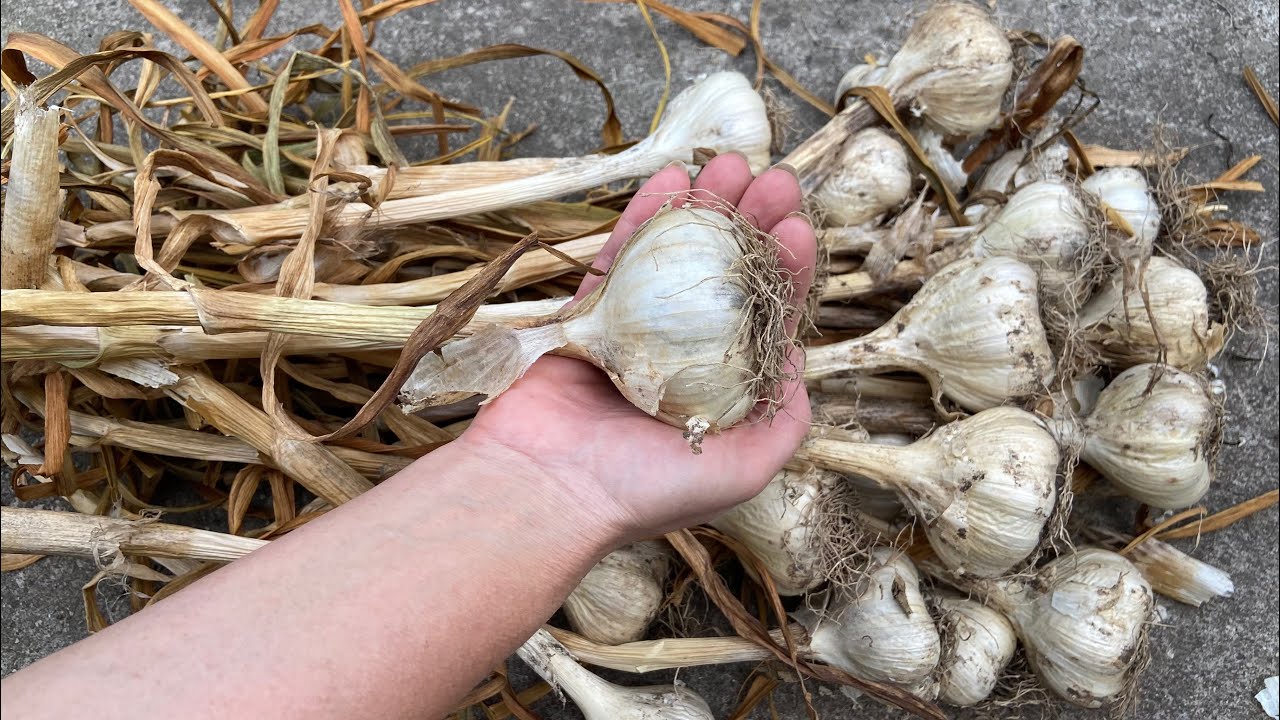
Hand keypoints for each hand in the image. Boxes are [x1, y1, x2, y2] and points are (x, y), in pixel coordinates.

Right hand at [458, 154, 815, 539]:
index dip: (784, 272)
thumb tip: (798, 358)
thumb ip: (783, 418)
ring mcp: (633, 332)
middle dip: (752, 226)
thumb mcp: (746, 467)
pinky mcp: (588, 314)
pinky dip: (646, 215)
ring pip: (676, 257)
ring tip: (735, 164)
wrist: (548, 489)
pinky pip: (621, 254)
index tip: (797, 228)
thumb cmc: (648, 489)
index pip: (763, 319)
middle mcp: (679, 359)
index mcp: (718, 391)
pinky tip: (673, 176)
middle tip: (773, 181)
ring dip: (707, 208)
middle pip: (724, 277)